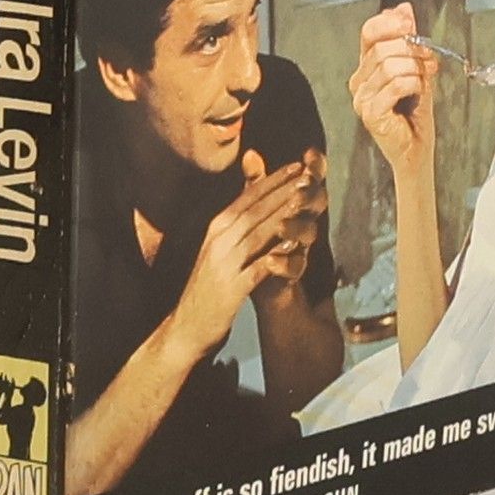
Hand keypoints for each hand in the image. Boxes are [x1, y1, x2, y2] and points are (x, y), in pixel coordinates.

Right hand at [167, 159, 317, 361]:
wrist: (186, 327)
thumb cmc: (209, 286)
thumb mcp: (218, 248)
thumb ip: (236, 223)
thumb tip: (252, 195)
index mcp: (216, 228)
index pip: (248, 197)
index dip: (273, 180)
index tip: (297, 166)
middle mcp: (218, 240)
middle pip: (255, 210)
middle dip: (283, 190)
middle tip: (307, 175)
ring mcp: (224, 264)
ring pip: (257, 233)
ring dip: (282, 216)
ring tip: (305, 202)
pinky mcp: (232, 288)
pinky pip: (258, 267)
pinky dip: (276, 255)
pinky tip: (295, 247)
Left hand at [243, 146, 328, 289]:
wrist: (258, 286)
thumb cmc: (260, 243)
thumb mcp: (256, 211)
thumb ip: (257, 184)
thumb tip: (249, 153)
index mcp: (296, 205)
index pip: (311, 181)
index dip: (315, 167)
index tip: (310, 154)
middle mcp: (303, 223)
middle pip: (317, 203)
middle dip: (309, 195)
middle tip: (298, 191)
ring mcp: (299, 248)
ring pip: (309, 234)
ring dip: (297, 227)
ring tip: (281, 226)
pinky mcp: (292, 274)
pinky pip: (295, 267)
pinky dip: (285, 263)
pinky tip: (271, 259)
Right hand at [349, 3, 439, 182]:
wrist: (417, 149)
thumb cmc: (415, 115)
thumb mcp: (416, 70)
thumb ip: (408, 41)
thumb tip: (404, 10)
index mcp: (366, 67)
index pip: (368, 32)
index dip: (389, 23)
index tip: (408, 22)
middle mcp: (359, 82)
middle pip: (381, 48)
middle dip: (411, 50)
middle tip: (428, 59)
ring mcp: (361, 99)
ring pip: (389, 66)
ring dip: (414, 69)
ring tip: (424, 79)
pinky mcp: (370, 113)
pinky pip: (395, 85)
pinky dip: (413, 84)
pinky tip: (418, 91)